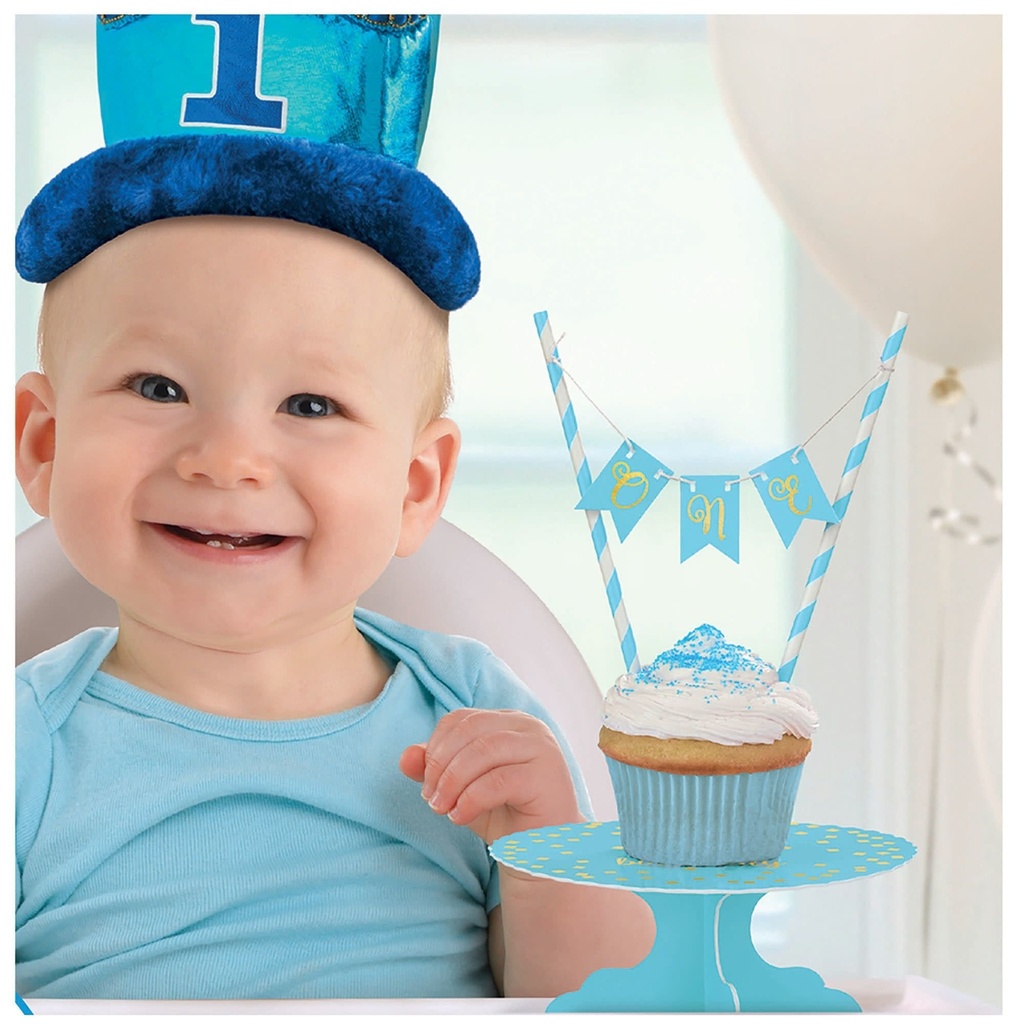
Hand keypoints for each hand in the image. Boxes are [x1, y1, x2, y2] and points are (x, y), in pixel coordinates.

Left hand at [398, 708, 583, 844]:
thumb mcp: (461, 789)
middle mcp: (528, 726)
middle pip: (469, 731)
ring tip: (442, 809)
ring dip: (452, 782)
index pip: (460, 719)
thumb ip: (434, 770)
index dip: (435, 748)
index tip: (426, 784)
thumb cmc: (504, 814)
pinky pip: (498, 780)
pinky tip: (459, 817)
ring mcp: (541, 748)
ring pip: (483, 751)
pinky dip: (470, 799)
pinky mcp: (547, 776)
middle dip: (440, 766)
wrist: (543, 852)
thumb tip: (405, 757)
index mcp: (508, 721)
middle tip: (430, 800)